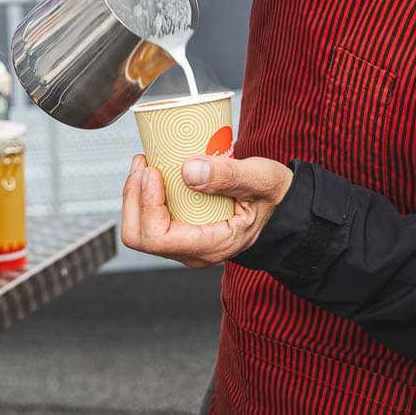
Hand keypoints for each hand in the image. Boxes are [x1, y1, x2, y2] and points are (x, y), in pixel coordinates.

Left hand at [120, 154, 292, 267]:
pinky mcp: (179, 233)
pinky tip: (151, 174)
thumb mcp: (261, 178)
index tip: (153, 171)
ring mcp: (184, 245)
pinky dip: (142, 197)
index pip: (158, 237)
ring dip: (134, 195)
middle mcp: (193, 252)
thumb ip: (229, 175)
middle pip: (139, 237)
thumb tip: (188, 172)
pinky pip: (147, 222)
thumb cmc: (274, 196)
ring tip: (144, 164)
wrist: (281, 209)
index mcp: (213, 245)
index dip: (146, 204)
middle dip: (133, 198)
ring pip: (138, 230)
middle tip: (144, 163)